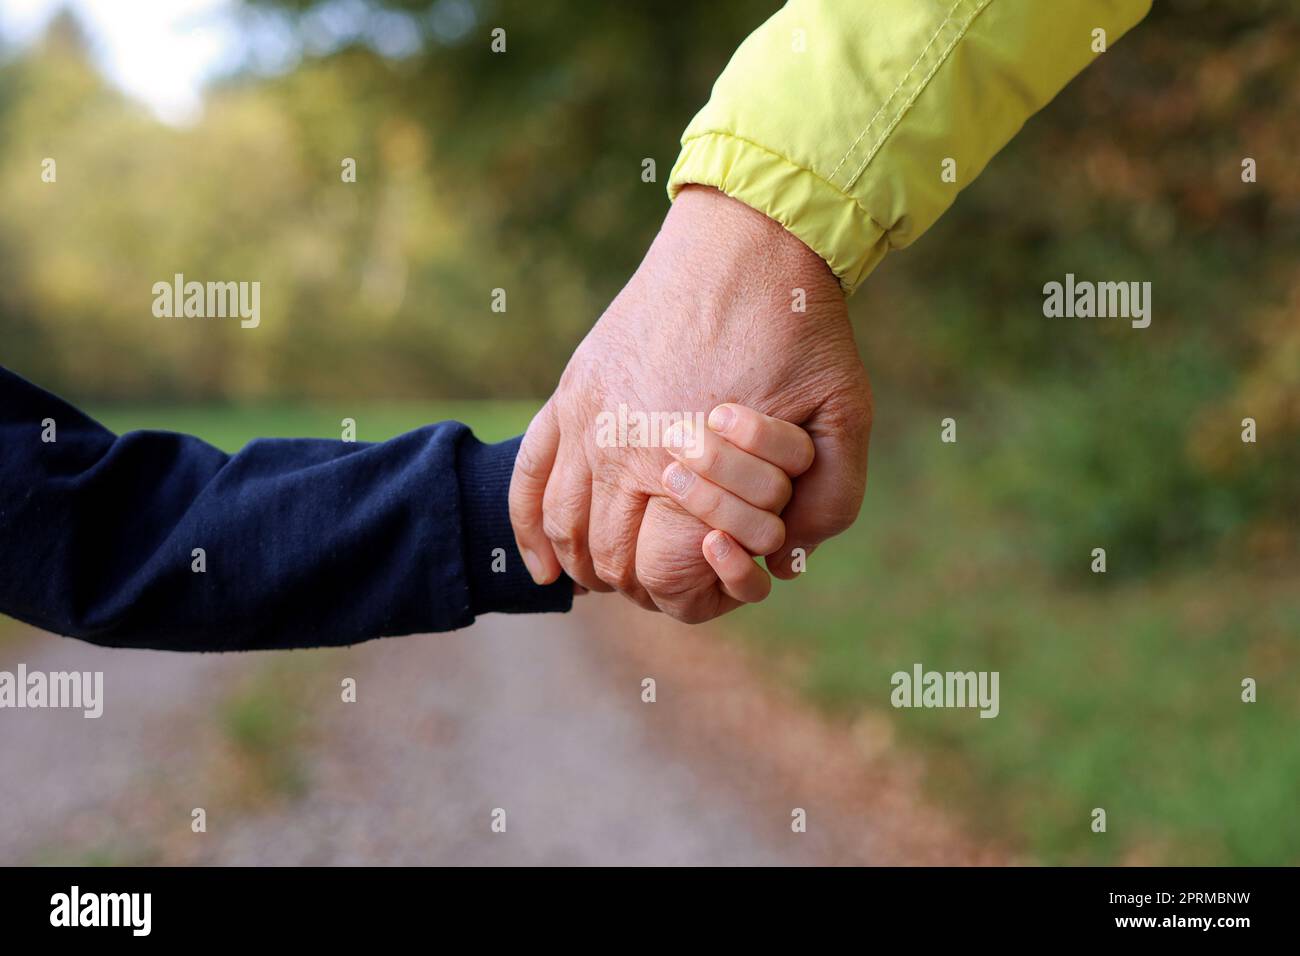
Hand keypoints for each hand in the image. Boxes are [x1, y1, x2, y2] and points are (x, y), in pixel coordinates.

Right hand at [510, 185, 871, 621]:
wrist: (749, 237)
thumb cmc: (800, 326)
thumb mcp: (845, 414)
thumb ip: (832, 498)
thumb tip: (789, 560)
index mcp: (681, 460)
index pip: (656, 571)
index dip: (678, 596)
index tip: (697, 592)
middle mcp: (618, 443)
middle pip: (605, 556)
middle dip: (630, 586)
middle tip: (654, 591)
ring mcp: (587, 413)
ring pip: (560, 522)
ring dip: (579, 564)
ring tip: (601, 582)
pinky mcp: (575, 386)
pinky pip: (528, 471)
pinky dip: (527, 526)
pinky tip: (538, 566)